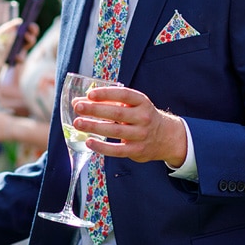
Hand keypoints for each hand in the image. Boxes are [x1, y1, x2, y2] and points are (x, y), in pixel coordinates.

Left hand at [72, 85, 187, 166]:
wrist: (166, 137)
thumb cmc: (141, 117)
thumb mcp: (131, 105)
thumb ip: (107, 102)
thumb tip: (79, 101)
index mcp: (142, 102)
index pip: (124, 95)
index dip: (106, 94)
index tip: (90, 94)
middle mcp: (143, 117)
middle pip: (117, 113)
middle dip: (95, 110)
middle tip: (78, 107)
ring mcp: (141, 135)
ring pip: (115, 130)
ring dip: (94, 126)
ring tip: (78, 123)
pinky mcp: (137, 150)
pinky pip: (117, 150)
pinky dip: (102, 146)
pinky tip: (89, 141)